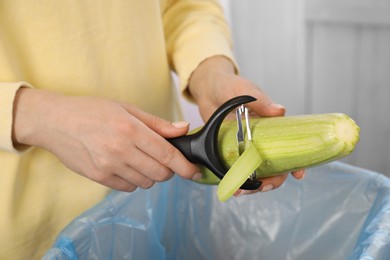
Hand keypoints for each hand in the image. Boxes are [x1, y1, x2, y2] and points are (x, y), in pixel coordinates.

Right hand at [12, 88, 198, 191]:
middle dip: (168, 170)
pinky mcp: (99, 177)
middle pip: (160, 173)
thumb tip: (184, 129)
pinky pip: (128, 187)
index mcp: (131, 130)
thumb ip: (157, 124)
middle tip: (162, 159)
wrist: (55, 122)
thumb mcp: (127, 109)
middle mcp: (121, 151)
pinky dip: (134, 180)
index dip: (186, 167)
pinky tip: (125, 166)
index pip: (167, 155)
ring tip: (139, 159)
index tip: (195, 173)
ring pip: (146, 183)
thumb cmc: (92, 111)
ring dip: (150, 175)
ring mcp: (109, 167)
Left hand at [188, 56, 305, 194]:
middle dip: (272, 181)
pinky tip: (231, 186)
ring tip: (242, 191)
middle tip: (262, 187)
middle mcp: (262, 140)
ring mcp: (246, 148)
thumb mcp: (246, 91)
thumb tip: (280, 111)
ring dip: (253, 185)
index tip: (298, 174)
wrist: (208, 89)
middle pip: (275, 167)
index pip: (291, 147)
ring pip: (257, 173)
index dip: (297, 162)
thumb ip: (261, 102)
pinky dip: (236, 180)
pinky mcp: (230, 152)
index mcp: (273, 126)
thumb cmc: (231, 86)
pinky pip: (236, 170)